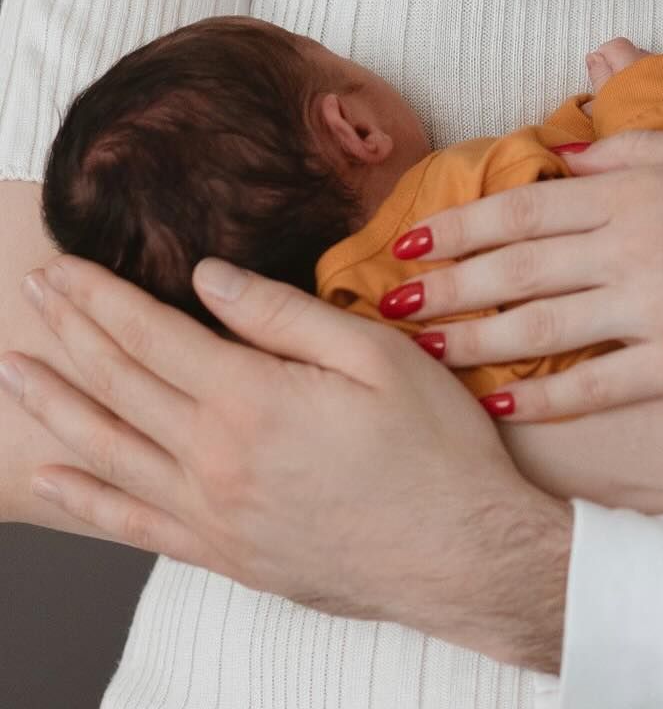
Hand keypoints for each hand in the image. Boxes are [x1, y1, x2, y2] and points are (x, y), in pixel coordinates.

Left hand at [2, 257, 569, 671]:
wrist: (460, 553)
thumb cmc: (433, 446)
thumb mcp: (374, 354)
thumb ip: (282, 314)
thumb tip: (208, 276)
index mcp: (251, 399)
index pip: (149, 336)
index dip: (98, 298)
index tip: (60, 267)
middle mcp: (214, 460)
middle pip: (118, 385)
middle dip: (69, 332)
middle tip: (31, 293)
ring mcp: (212, 514)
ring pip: (109, 450)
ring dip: (55, 404)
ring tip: (14, 369)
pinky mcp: (223, 552)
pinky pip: (132, 524)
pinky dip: (83, 498)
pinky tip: (51, 475)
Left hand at [400, 133, 662, 418]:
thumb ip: (627, 143)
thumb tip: (560, 142)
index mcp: (636, 187)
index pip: (525, 205)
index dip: (463, 225)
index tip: (413, 239)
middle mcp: (635, 242)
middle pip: (518, 265)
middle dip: (447, 284)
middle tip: (391, 301)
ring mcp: (658, 305)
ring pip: (542, 326)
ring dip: (475, 340)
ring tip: (425, 352)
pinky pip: (598, 384)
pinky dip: (544, 396)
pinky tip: (502, 402)